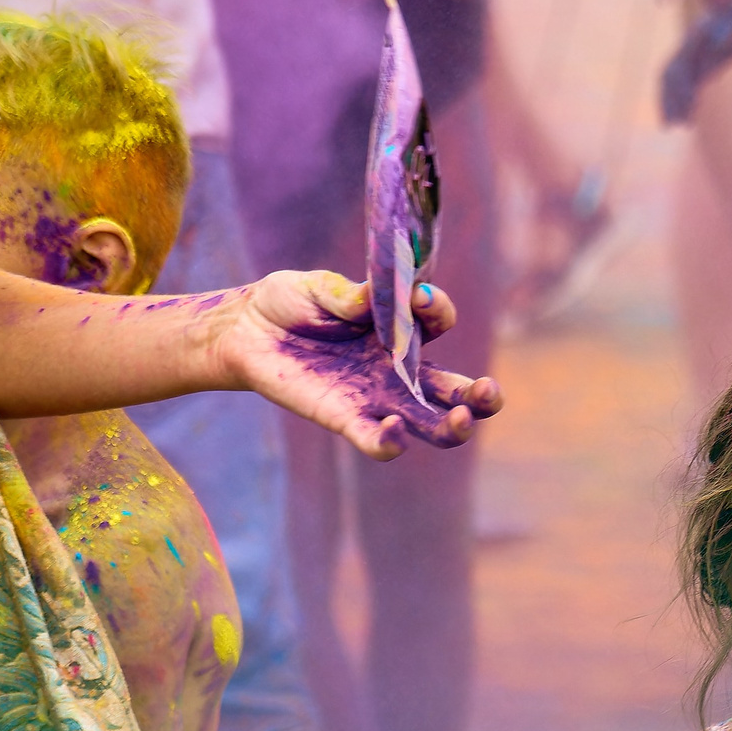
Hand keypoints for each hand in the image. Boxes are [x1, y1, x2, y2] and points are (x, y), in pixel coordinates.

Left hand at [217, 270, 501, 459]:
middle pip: (454, 392)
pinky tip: (394, 429)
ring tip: (462, 420)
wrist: (243, 331)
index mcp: (398, 330)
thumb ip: (350, 294)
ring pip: (431, 425)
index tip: (418, 297)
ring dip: (454, 428)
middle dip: (481, 396)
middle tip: (488, 392)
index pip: (437, 323)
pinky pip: (377, 442)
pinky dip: (391, 442)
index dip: (437, 309)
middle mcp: (396, 369)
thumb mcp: (319, 288)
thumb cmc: (288, 303)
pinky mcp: (345, 419)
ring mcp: (375, 398)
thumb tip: (381, 293)